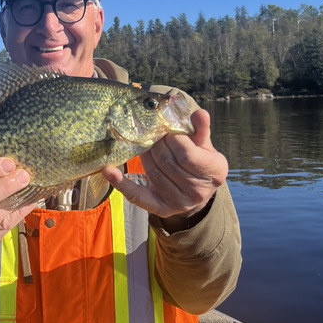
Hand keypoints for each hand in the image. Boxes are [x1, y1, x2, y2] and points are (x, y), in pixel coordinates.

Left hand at [102, 109, 227, 229]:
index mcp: (214, 173)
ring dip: (144, 155)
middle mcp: (198, 192)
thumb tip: (199, 113)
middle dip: (156, 144)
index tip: (166, 129)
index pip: (187, 154)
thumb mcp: (204, 144)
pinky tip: (109, 170)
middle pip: (167, 163)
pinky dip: (121, 183)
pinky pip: (138, 196)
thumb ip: (200, 129)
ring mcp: (179, 203)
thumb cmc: (200, 159)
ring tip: (143, 144)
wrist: (198, 188)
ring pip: (153, 173)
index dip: (174, 139)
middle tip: (151, 133)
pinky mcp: (161, 209)